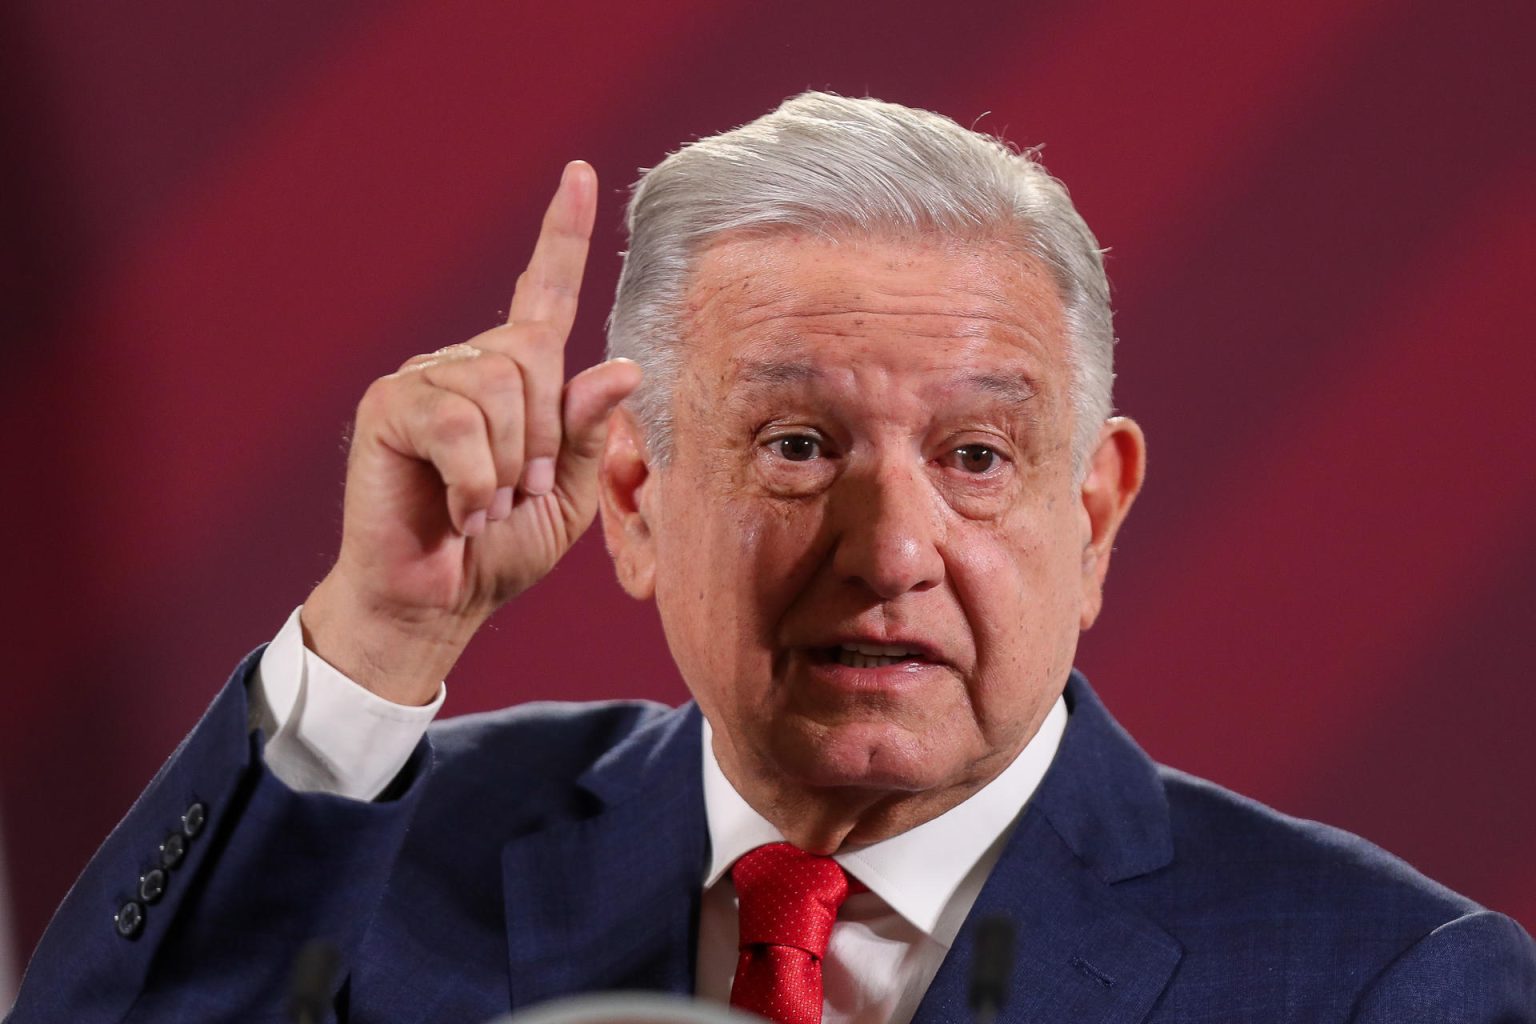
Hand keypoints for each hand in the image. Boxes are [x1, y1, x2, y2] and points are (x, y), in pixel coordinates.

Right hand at [301, 161, 641, 704]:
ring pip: (498, 388)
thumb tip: (620, 368)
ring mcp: (424, 379)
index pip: (544, 293)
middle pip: (533, 354)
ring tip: (482, 504)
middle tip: (518, 492)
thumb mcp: (566, 495)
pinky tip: (459, 506)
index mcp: (516, 379)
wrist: (436, 600)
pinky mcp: (388, 407)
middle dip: (542, 439)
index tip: (579, 174)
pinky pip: (456, 421)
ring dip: (507, 466)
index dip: (564, 235)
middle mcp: (468, 364)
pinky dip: (474, 477)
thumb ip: (590, 432)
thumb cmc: (498, 548)